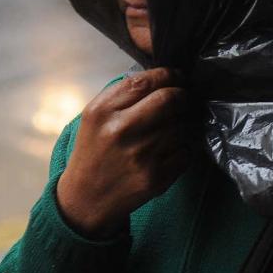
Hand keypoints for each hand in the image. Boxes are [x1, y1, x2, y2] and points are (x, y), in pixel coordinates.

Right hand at [56, 68, 190, 237]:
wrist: (86, 198)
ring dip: (184, 123)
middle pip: (169, 99)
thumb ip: (122, 93)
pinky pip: (186, 151)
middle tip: (183, 98)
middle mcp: (121, 131)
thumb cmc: (94, 151)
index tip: (176, 77)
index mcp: (103, 111)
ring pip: (181, 125)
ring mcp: (141, 155)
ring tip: (174, 126)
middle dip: (182, 95)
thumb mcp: (94, 115)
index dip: (168, 74)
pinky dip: (184, 147)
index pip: (145, 81)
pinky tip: (171, 149)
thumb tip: (162, 77)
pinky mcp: (156, 177)